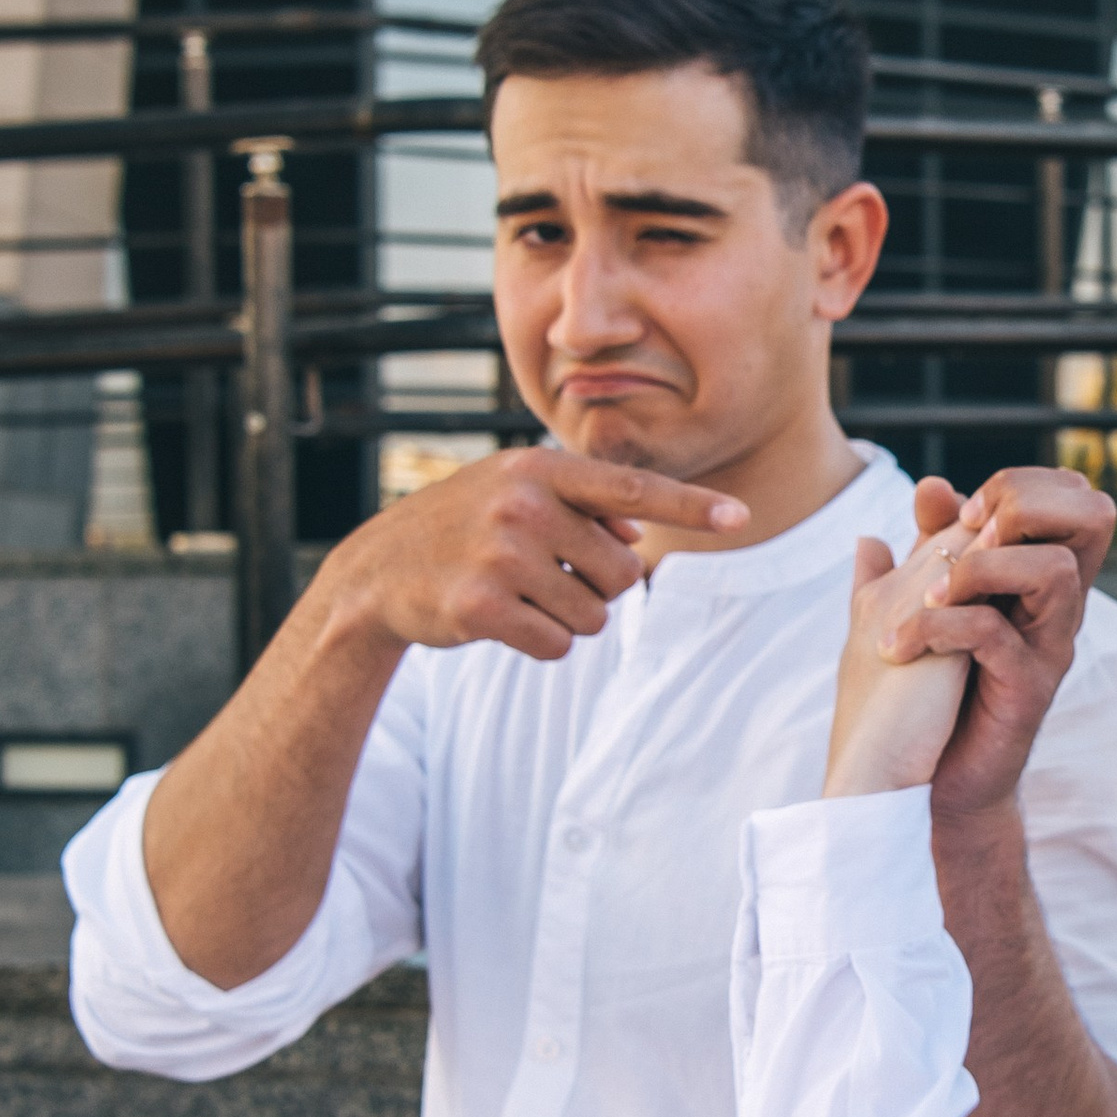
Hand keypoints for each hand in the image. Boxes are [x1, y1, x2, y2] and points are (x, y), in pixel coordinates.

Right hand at [319, 447, 746, 665]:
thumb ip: (581, 506)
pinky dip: (539, 643)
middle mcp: (523, 507)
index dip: (690, 507)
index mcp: (539, 471)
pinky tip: (502, 620)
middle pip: (622, 573)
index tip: (740, 516)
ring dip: (567, 617)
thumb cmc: (464, 529)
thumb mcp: (517, 496)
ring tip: (519, 593)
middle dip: (599, 587)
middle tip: (549, 575)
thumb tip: (635, 539)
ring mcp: (500, 556)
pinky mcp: (481, 608)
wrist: (377, 573)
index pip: (631, 489)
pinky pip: (556, 645)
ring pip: (593, 616)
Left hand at [822, 468, 1116, 813]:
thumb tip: (929, 485)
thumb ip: (933, 545)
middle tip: (963, 534)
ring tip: (928, 595)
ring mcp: (1050, 646)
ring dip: (981, 568)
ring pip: (1056, 571)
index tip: (961, 513)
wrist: (930, 778)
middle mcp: (1060, 605)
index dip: (1022, 483)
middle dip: (1022, 507)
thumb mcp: (926, 601)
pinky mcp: (1028, 690)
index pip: (1073, 494)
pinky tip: (902, 643)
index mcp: (1041, 574)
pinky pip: (997, 635)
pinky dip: (942, 626)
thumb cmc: (933, 685)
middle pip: (1093, 515)